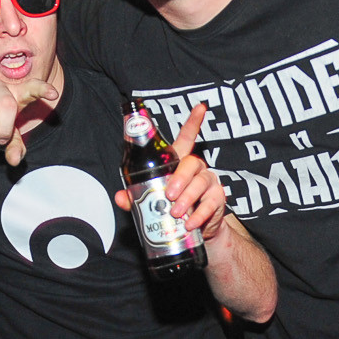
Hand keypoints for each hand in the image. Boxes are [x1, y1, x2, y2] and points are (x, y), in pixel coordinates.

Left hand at [114, 105, 226, 235]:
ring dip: (188, 197)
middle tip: (168, 195)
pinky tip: (190, 222)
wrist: (194, 231)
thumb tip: (120, 197)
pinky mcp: (217, 199)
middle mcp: (196, 169)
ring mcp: (209, 182)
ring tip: (176, 212)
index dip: (193, 122)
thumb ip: (135, 197)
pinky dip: (199, 214)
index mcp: (179, 163)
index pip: (187, 138)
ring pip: (201, 182)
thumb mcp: (151, 203)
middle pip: (191, 163)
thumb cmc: (173, 209)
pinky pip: (211, 203)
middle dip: (179, 178)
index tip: (200, 108)